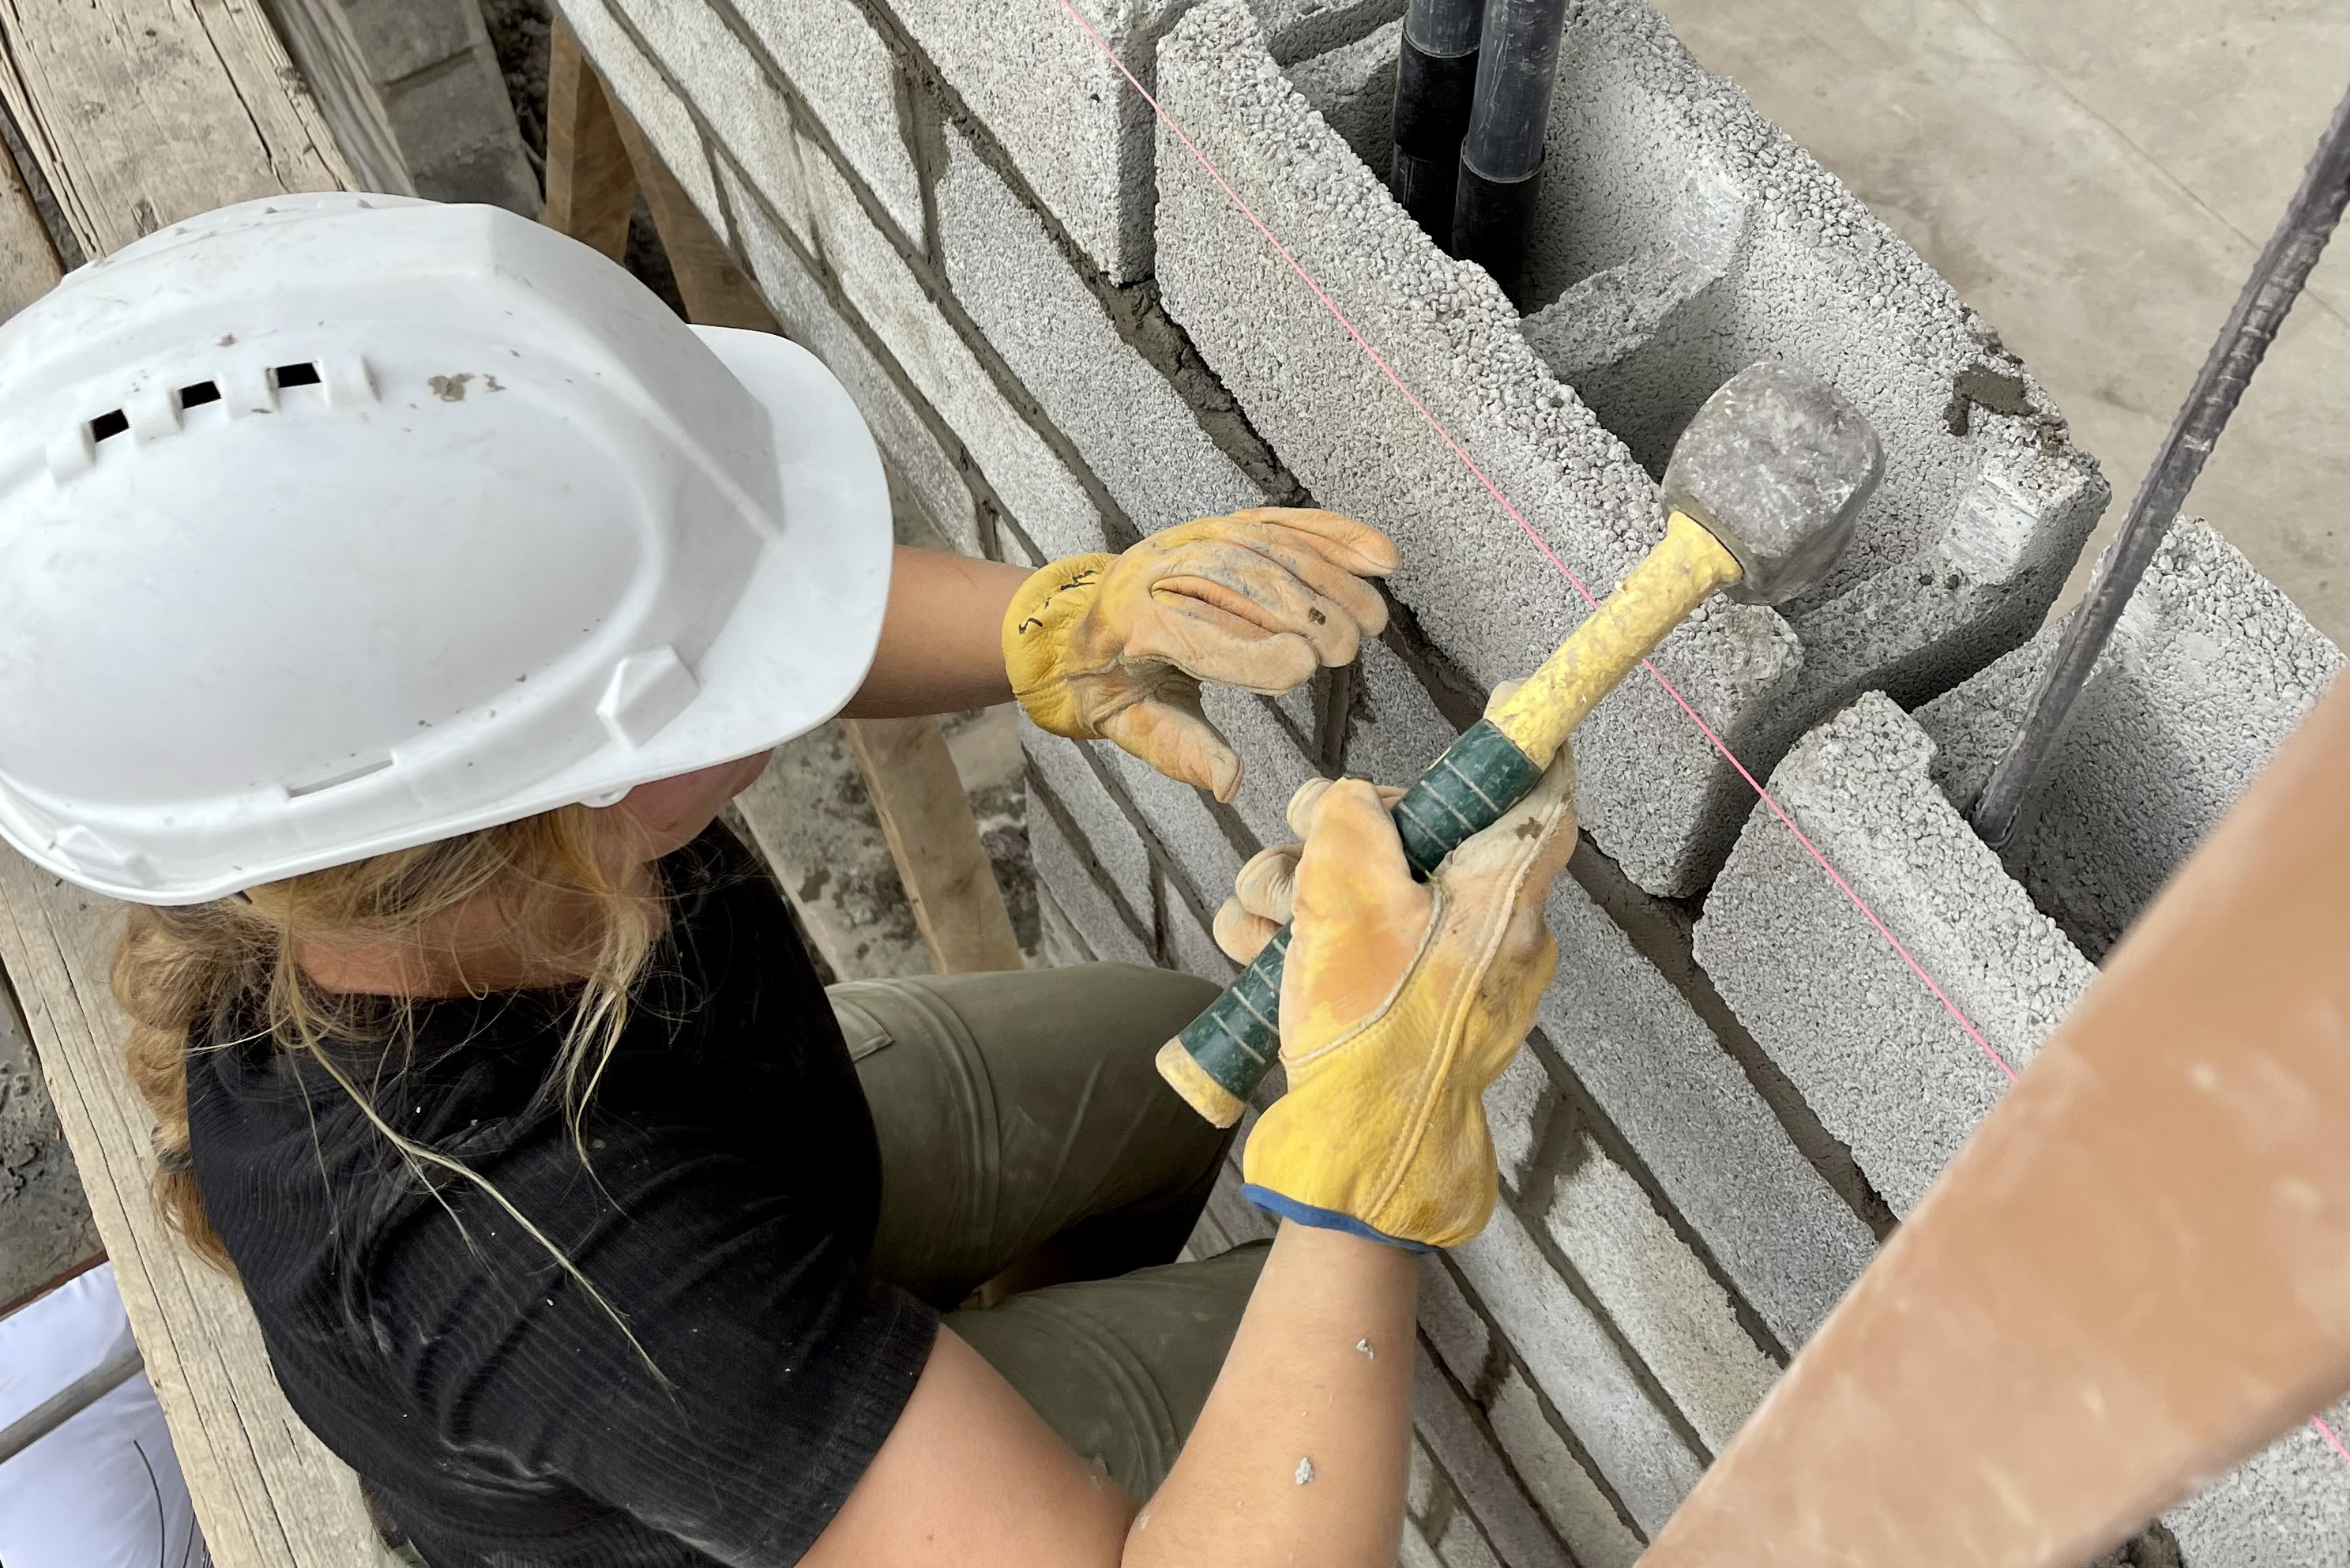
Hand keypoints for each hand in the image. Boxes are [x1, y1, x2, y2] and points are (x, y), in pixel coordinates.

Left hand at [1000, 508, 1397, 800]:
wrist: (1074, 623)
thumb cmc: (1104, 682)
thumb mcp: (1127, 725)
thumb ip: (1179, 751)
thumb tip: (1229, 785)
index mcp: (1125, 621)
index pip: (1191, 632)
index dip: (1249, 650)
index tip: (1303, 670)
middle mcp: (1155, 567)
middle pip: (1236, 577)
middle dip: (1301, 610)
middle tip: (1345, 650)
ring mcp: (1189, 537)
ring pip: (1266, 544)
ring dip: (1328, 577)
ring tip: (1372, 619)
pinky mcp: (1220, 526)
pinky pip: (1282, 523)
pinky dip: (1334, 536)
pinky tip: (1378, 558)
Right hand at [1225, 749, 1576, 1250]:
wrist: (1356, 1168)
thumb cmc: (1374, 1031)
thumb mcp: (1353, 899)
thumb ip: (1349, 821)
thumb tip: (1350, 803)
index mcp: (1499, 891)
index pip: (1540, 795)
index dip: (1525, 740)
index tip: (1516, 692)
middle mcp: (1476, 925)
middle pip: (1409, 831)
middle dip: (1330, 833)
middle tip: (1299, 856)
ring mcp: (1426, 968)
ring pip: (1350, 883)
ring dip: (1289, 891)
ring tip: (1265, 930)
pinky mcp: (1378, 1004)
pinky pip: (1330, 942)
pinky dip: (1285, 943)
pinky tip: (1254, 959)